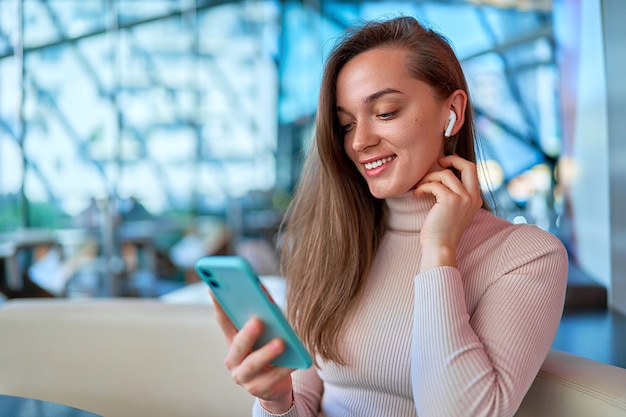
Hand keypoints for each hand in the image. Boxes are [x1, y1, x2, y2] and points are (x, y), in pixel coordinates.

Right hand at [211, 294, 294, 412]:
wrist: (275, 386)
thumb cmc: (268, 352)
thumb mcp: (264, 335)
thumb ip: (263, 319)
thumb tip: (268, 300)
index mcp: (232, 341)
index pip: (223, 320)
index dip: (218, 304)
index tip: (214, 287)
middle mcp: (233, 360)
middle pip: (238, 345)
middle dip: (247, 333)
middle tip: (258, 321)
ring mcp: (244, 377)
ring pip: (253, 365)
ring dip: (266, 353)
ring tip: (281, 343)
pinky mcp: (258, 390)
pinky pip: (271, 379)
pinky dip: (283, 369)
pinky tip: (294, 361)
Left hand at [413, 155, 481, 271]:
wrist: (440, 247)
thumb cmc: (441, 230)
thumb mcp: (453, 210)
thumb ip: (455, 194)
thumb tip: (443, 174)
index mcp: (476, 199)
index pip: (472, 171)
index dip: (458, 162)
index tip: (443, 163)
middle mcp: (473, 198)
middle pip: (468, 166)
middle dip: (452, 159)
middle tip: (438, 162)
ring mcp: (463, 199)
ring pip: (446, 174)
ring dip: (429, 178)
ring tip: (420, 186)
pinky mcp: (450, 201)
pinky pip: (434, 185)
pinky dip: (423, 187)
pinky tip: (417, 194)